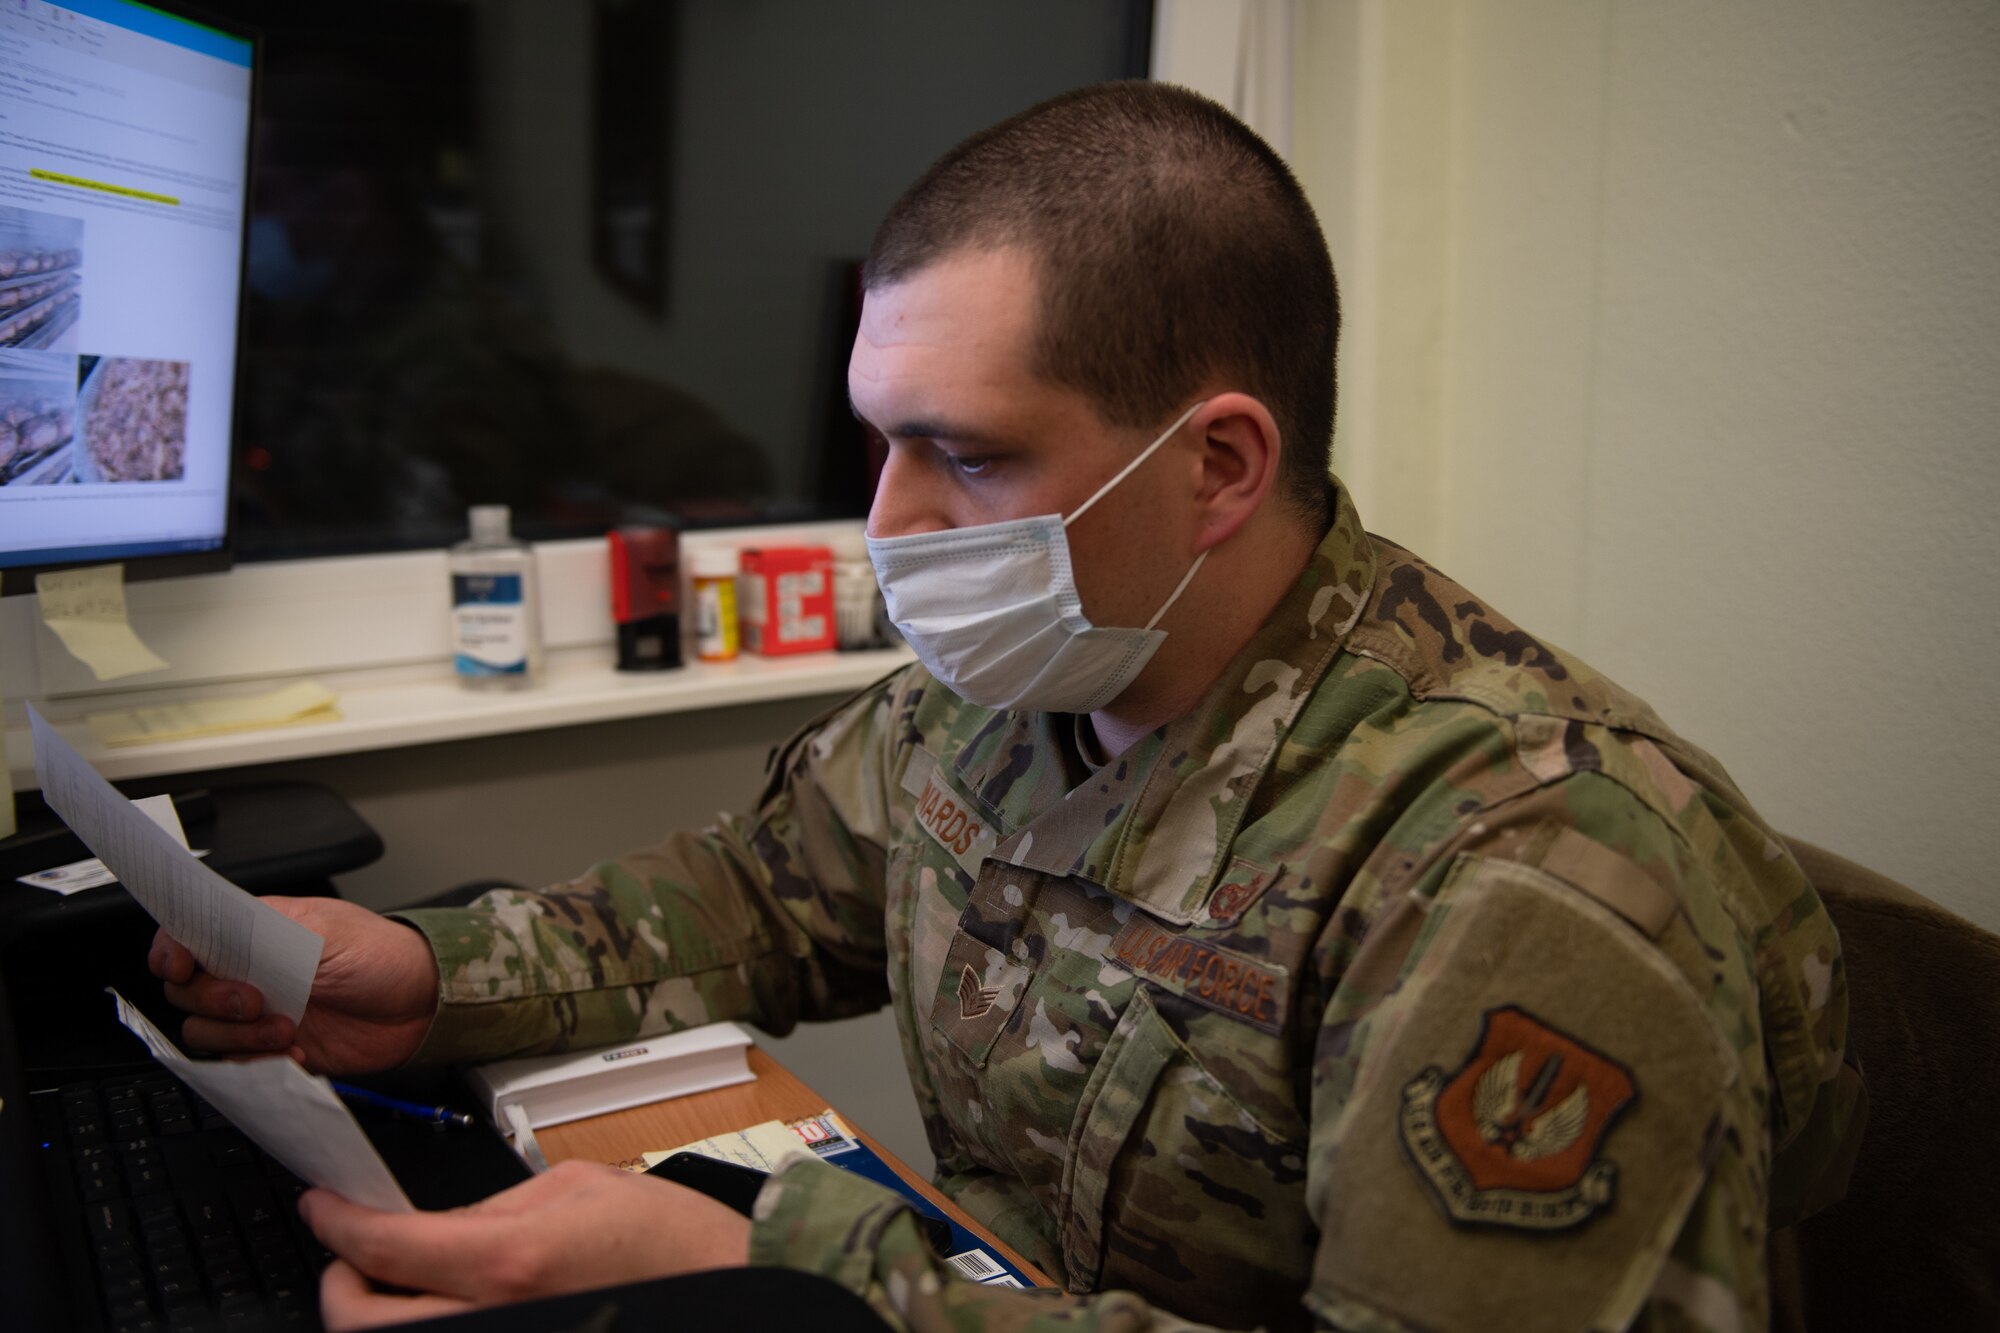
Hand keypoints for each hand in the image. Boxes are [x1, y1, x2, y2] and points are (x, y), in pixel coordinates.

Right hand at [148, 896, 438, 1073]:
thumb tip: (221, 937)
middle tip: (257, 1000)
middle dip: (214, 1000)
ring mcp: (259, 1013)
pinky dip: (259, 1063)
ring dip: (239, 1036)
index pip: (188, 938)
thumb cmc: (383, 955)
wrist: (422, 1005)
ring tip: (287, 1028)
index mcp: (255, 931)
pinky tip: (296, 1051)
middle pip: (186, 992)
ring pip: (206, 1032)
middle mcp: (248, 972)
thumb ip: (270, 937)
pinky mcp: (274, 1049)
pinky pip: (239, 1065)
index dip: (171, 952)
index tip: (181, 967)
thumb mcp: (329, 933)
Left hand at [301, 1160, 752, 1329]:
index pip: (383, 1248)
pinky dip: (427, 1319)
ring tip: (391, 1281)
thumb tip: (437, 1227)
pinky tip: (440, 1298)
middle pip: (361, 1323)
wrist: (727, 1282)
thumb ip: (492, 1207)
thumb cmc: (669, 1238)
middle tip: (347, 1254)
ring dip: (380, 1312)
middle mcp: (494, 1319)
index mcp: (507, 1260)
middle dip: (338, 1284)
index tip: (322, 1206)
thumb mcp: (575, 1186)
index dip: (336, 1223)